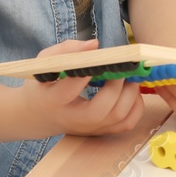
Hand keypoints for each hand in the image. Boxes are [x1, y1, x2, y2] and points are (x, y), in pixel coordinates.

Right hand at [18, 39, 146, 136]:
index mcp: (53, 100)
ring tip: (129, 76)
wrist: (39, 116)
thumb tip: (95, 45)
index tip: (100, 59)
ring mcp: (89, 128)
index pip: (68, 90)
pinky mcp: (102, 131)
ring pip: (118, 117)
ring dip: (130, 93)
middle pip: (99, 110)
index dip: (86, 74)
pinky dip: (136, 106)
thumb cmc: (44, 84)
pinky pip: (127, 124)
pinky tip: (131, 90)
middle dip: (116, 85)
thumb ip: (67, 50)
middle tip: (122, 67)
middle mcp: (72, 119)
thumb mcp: (45, 63)